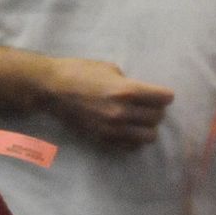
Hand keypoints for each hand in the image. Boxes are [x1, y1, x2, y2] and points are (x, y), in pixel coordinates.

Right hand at [35, 57, 173, 146]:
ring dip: (147, 126)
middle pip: (158, 117)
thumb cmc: (79, 71)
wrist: (51, 89)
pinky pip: (131, 145)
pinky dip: (134, 138)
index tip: (160, 93)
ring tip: (138, 119)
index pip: (164, 98)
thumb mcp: (109, 69)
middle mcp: (122, 112)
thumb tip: (143, 93)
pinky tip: (127, 128)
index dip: (164, 94)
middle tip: (147, 105)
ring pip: (149, 135)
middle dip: (156, 110)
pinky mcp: (103, 138)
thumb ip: (129, 82)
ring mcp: (113, 128)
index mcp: (126, 90)